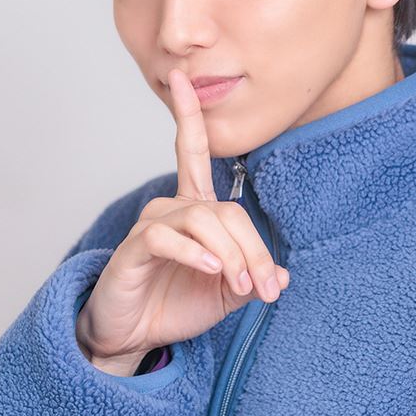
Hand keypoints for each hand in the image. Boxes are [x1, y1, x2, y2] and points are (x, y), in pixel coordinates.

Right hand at [76, 67, 289, 371]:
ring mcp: (151, 226)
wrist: (133, 338)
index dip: (187, 115)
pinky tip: (211, 268)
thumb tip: (282, 274)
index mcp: (193, 209)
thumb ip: (253, 277)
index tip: (182, 77)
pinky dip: (196, 252)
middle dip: (252, 249)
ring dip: (231, 254)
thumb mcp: (226, 293)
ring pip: (202, 220)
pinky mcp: (134, 248)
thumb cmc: (174, 305)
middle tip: (263, 287)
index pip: (192, 152)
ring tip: (237, 284)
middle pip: (224, 210)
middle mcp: (171, 209)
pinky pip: (169, 237)